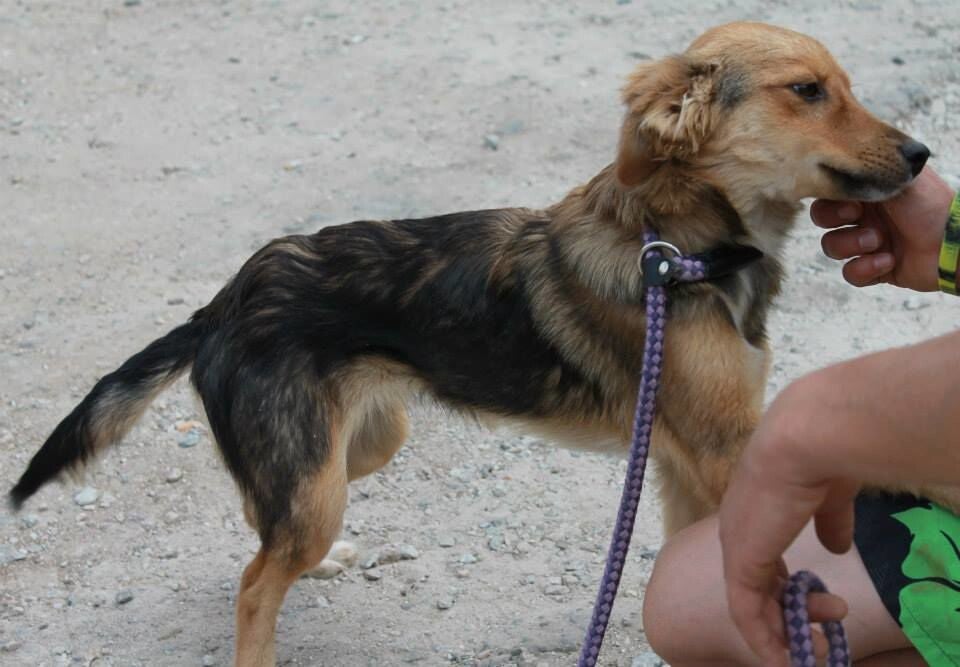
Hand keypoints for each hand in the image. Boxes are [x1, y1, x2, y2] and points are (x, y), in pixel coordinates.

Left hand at [719, 377, 854, 665]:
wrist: (805, 442)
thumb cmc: (822, 459)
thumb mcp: (829, 496)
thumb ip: (830, 522)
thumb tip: (837, 547)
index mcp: (756, 507)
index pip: (761, 556)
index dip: (784, 584)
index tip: (814, 600)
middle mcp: (738, 527)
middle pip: (755, 582)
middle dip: (790, 611)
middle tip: (825, 630)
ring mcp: (736, 544)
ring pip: (751, 602)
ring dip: (782, 632)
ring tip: (814, 651)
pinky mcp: (741, 562)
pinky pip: (746, 612)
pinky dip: (763, 639)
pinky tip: (784, 659)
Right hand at [812, 167, 954, 290]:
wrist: (954, 242)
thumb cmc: (931, 205)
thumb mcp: (899, 178)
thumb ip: (867, 173)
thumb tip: (840, 166)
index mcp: (870, 191)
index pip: (830, 192)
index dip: (830, 198)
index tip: (849, 199)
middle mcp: (866, 215)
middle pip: (823, 218)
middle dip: (833, 219)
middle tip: (857, 217)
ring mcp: (869, 242)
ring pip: (832, 247)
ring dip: (852, 245)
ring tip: (879, 241)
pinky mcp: (876, 268)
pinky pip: (851, 273)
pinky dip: (866, 269)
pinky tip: (888, 261)